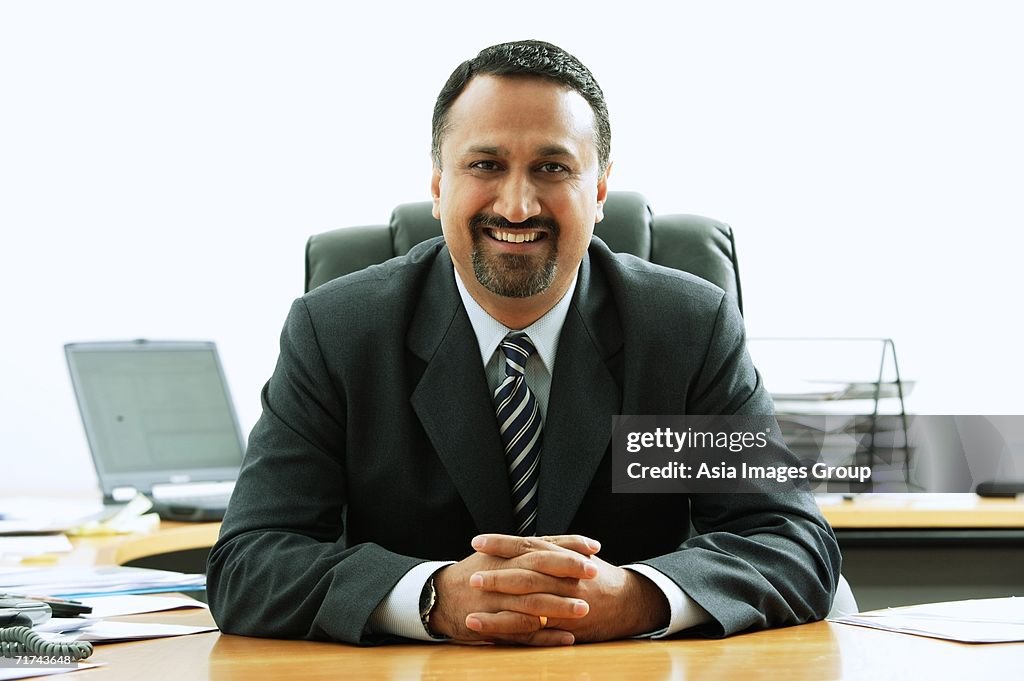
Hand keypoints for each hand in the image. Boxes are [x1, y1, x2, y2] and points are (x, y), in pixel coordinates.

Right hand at [431, 534, 600, 645]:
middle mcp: (501, 576)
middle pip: (537, 571)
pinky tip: (567, 638)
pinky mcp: (493, 626)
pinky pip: (522, 633)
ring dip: (559, 606)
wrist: (438, 596)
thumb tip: (563, 544)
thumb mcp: (497, 555)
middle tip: (594, 574)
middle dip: (567, 572)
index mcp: (505, 556)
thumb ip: (528, 549)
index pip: (540, 547)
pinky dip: (545, 637)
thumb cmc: (476, 573)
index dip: (567, 547)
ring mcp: (496, 602)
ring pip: (531, 603)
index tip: (594, 549)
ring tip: (584, 609)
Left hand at [470, 534, 670, 642]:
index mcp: (563, 558)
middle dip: (497, 575)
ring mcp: (564, 606)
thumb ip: (554, 546)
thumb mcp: (578, 555)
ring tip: (470, 607)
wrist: (629, 603)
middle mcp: (563, 580)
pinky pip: (532, 631)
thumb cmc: (599, 578)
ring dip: (496, 607)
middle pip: (526, 575)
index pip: (529, 547)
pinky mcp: (563, 629)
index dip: (503, 543)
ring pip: (527, 605)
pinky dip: (506, 630)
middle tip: (472, 575)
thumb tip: (526, 539)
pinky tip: (484, 629)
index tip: (478, 541)